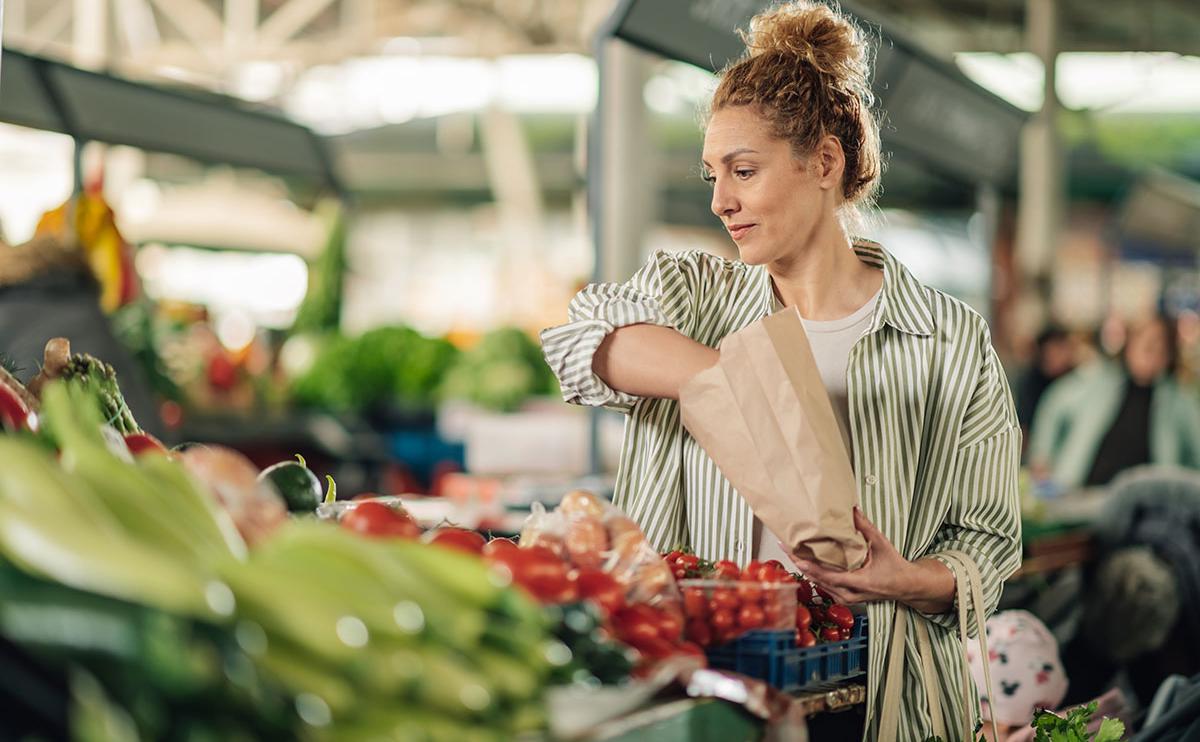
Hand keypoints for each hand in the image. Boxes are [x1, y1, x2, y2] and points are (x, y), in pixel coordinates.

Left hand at [785, 507, 915, 604]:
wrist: (905, 586)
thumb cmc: (895, 568)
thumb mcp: (882, 544)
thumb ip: (866, 527)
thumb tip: (853, 509)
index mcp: (859, 582)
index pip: (829, 576)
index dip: (810, 566)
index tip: (795, 556)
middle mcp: (849, 594)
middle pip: (817, 579)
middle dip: (800, 563)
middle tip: (785, 546)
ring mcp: (845, 598)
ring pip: (818, 583)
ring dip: (804, 568)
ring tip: (790, 551)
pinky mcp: (843, 597)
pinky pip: (823, 585)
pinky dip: (812, 573)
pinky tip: (803, 561)